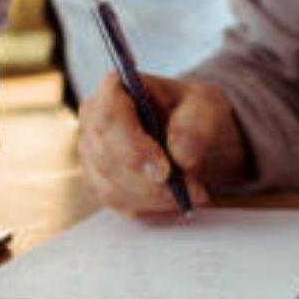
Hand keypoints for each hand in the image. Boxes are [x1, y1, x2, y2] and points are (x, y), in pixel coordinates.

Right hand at [77, 73, 248, 215]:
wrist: (193, 132)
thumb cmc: (194, 112)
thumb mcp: (206, 108)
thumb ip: (195, 126)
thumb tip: (180, 155)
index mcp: (116, 90)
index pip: (109, 116)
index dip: (132, 146)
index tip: (164, 170)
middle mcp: (94, 122)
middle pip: (107, 158)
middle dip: (150, 182)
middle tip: (192, 190)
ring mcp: (92, 155)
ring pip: (113, 188)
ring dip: (157, 198)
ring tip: (195, 194)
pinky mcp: (100, 183)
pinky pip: (122, 204)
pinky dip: (154, 207)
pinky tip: (180, 199)